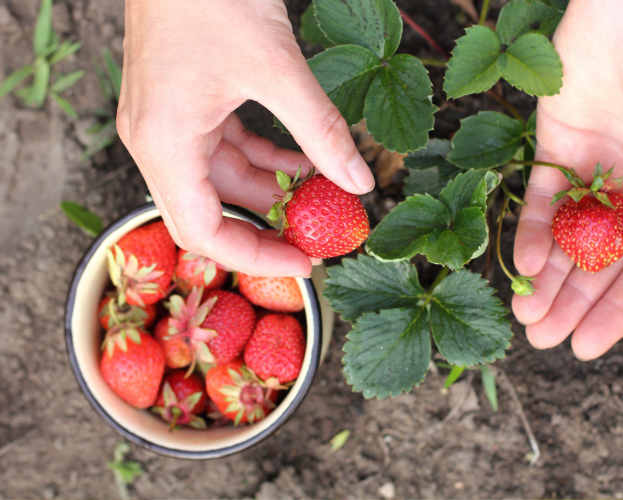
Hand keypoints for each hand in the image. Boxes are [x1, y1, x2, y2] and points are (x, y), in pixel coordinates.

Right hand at [116, 0, 374, 276]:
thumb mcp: (277, 68)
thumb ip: (320, 130)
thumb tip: (359, 181)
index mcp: (163, 143)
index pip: (203, 232)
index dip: (255, 258)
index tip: (305, 265)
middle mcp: (156, 140)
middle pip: (210, 212)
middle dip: (266, 228)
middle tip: (317, 239)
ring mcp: (168, 122)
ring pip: (221, 181)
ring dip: (270, 191)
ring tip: (321, 198)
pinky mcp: (185, 104)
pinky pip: (225, 150)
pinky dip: (264, 160)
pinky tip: (302, 161)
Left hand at [511, 0, 622, 358]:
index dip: (615, 314)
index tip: (585, 349)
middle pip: (598, 264)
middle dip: (571, 304)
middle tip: (541, 341)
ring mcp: (594, 173)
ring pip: (567, 239)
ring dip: (547, 278)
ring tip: (526, 316)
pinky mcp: (557, 149)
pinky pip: (542, 201)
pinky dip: (533, 231)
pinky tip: (523, 264)